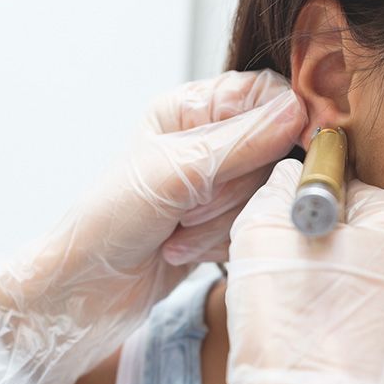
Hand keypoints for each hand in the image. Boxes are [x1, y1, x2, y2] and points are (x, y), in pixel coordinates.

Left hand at [0, 70, 306, 383]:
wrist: (86, 288)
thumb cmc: (109, 221)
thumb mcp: (174, 173)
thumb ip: (241, 142)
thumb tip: (297, 112)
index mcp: (188, 109)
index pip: (264, 95)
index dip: (284, 123)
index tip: (291, 151)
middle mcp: (204, 140)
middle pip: (273, 149)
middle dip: (237, 186)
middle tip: (195, 202)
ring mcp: (214, 183)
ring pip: (264, 192)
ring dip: (224, 220)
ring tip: (179, 228)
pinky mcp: (220, 221)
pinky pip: (253, 224)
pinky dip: (222, 241)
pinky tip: (181, 246)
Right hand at [225, 159, 383, 383]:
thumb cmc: (290, 329)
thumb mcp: (263, 235)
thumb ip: (278, 188)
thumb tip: (291, 175)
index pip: (349, 189)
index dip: (308, 211)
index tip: (288, 239)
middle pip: (367, 232)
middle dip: (329, 246)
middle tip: (295, 278)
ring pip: (375, 273)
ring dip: (344, 281)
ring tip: (312, 311)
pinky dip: (358, 316)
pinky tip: (331, 335)